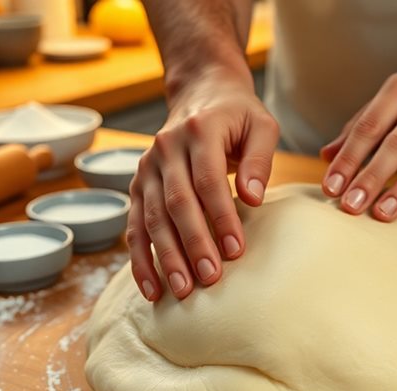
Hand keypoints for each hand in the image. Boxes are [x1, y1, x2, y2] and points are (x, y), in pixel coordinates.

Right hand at [126, 71, 279, 301]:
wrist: (201, 93)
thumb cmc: (238, 115)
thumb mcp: (261, 125)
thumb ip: (259, 159)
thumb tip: (253, 199)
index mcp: (198, 130)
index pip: (207, 180)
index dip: (220, 217)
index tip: (236, 250)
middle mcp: (165, 149)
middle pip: (177, 203)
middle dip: (193, 243)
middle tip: (210, 278)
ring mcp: (147, 168)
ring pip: (152, 219)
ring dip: (166, 258)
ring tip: (184, 291)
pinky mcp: (137, 187)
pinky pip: (135, 227)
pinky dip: (140, 260)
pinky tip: (153, 289)